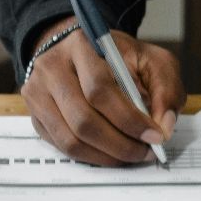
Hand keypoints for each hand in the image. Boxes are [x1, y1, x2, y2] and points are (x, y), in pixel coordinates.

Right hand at [21, 15, 185, 165]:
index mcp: (81, 45)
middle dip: (120, 143)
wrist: (80, 51)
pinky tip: (111, 153)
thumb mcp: (152, 60)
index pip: (100, 89)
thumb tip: (163, 127)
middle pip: (83, 119)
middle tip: (145, 152)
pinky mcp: (35, 115)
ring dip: (106, 155)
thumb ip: (165, 90)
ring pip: (70, 138)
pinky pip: (61, 146)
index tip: (154, 136)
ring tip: (131, 155)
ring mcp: (38, 93)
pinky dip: (91, 156)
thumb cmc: (120, 57)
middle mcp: (52, 67)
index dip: (129, 118)